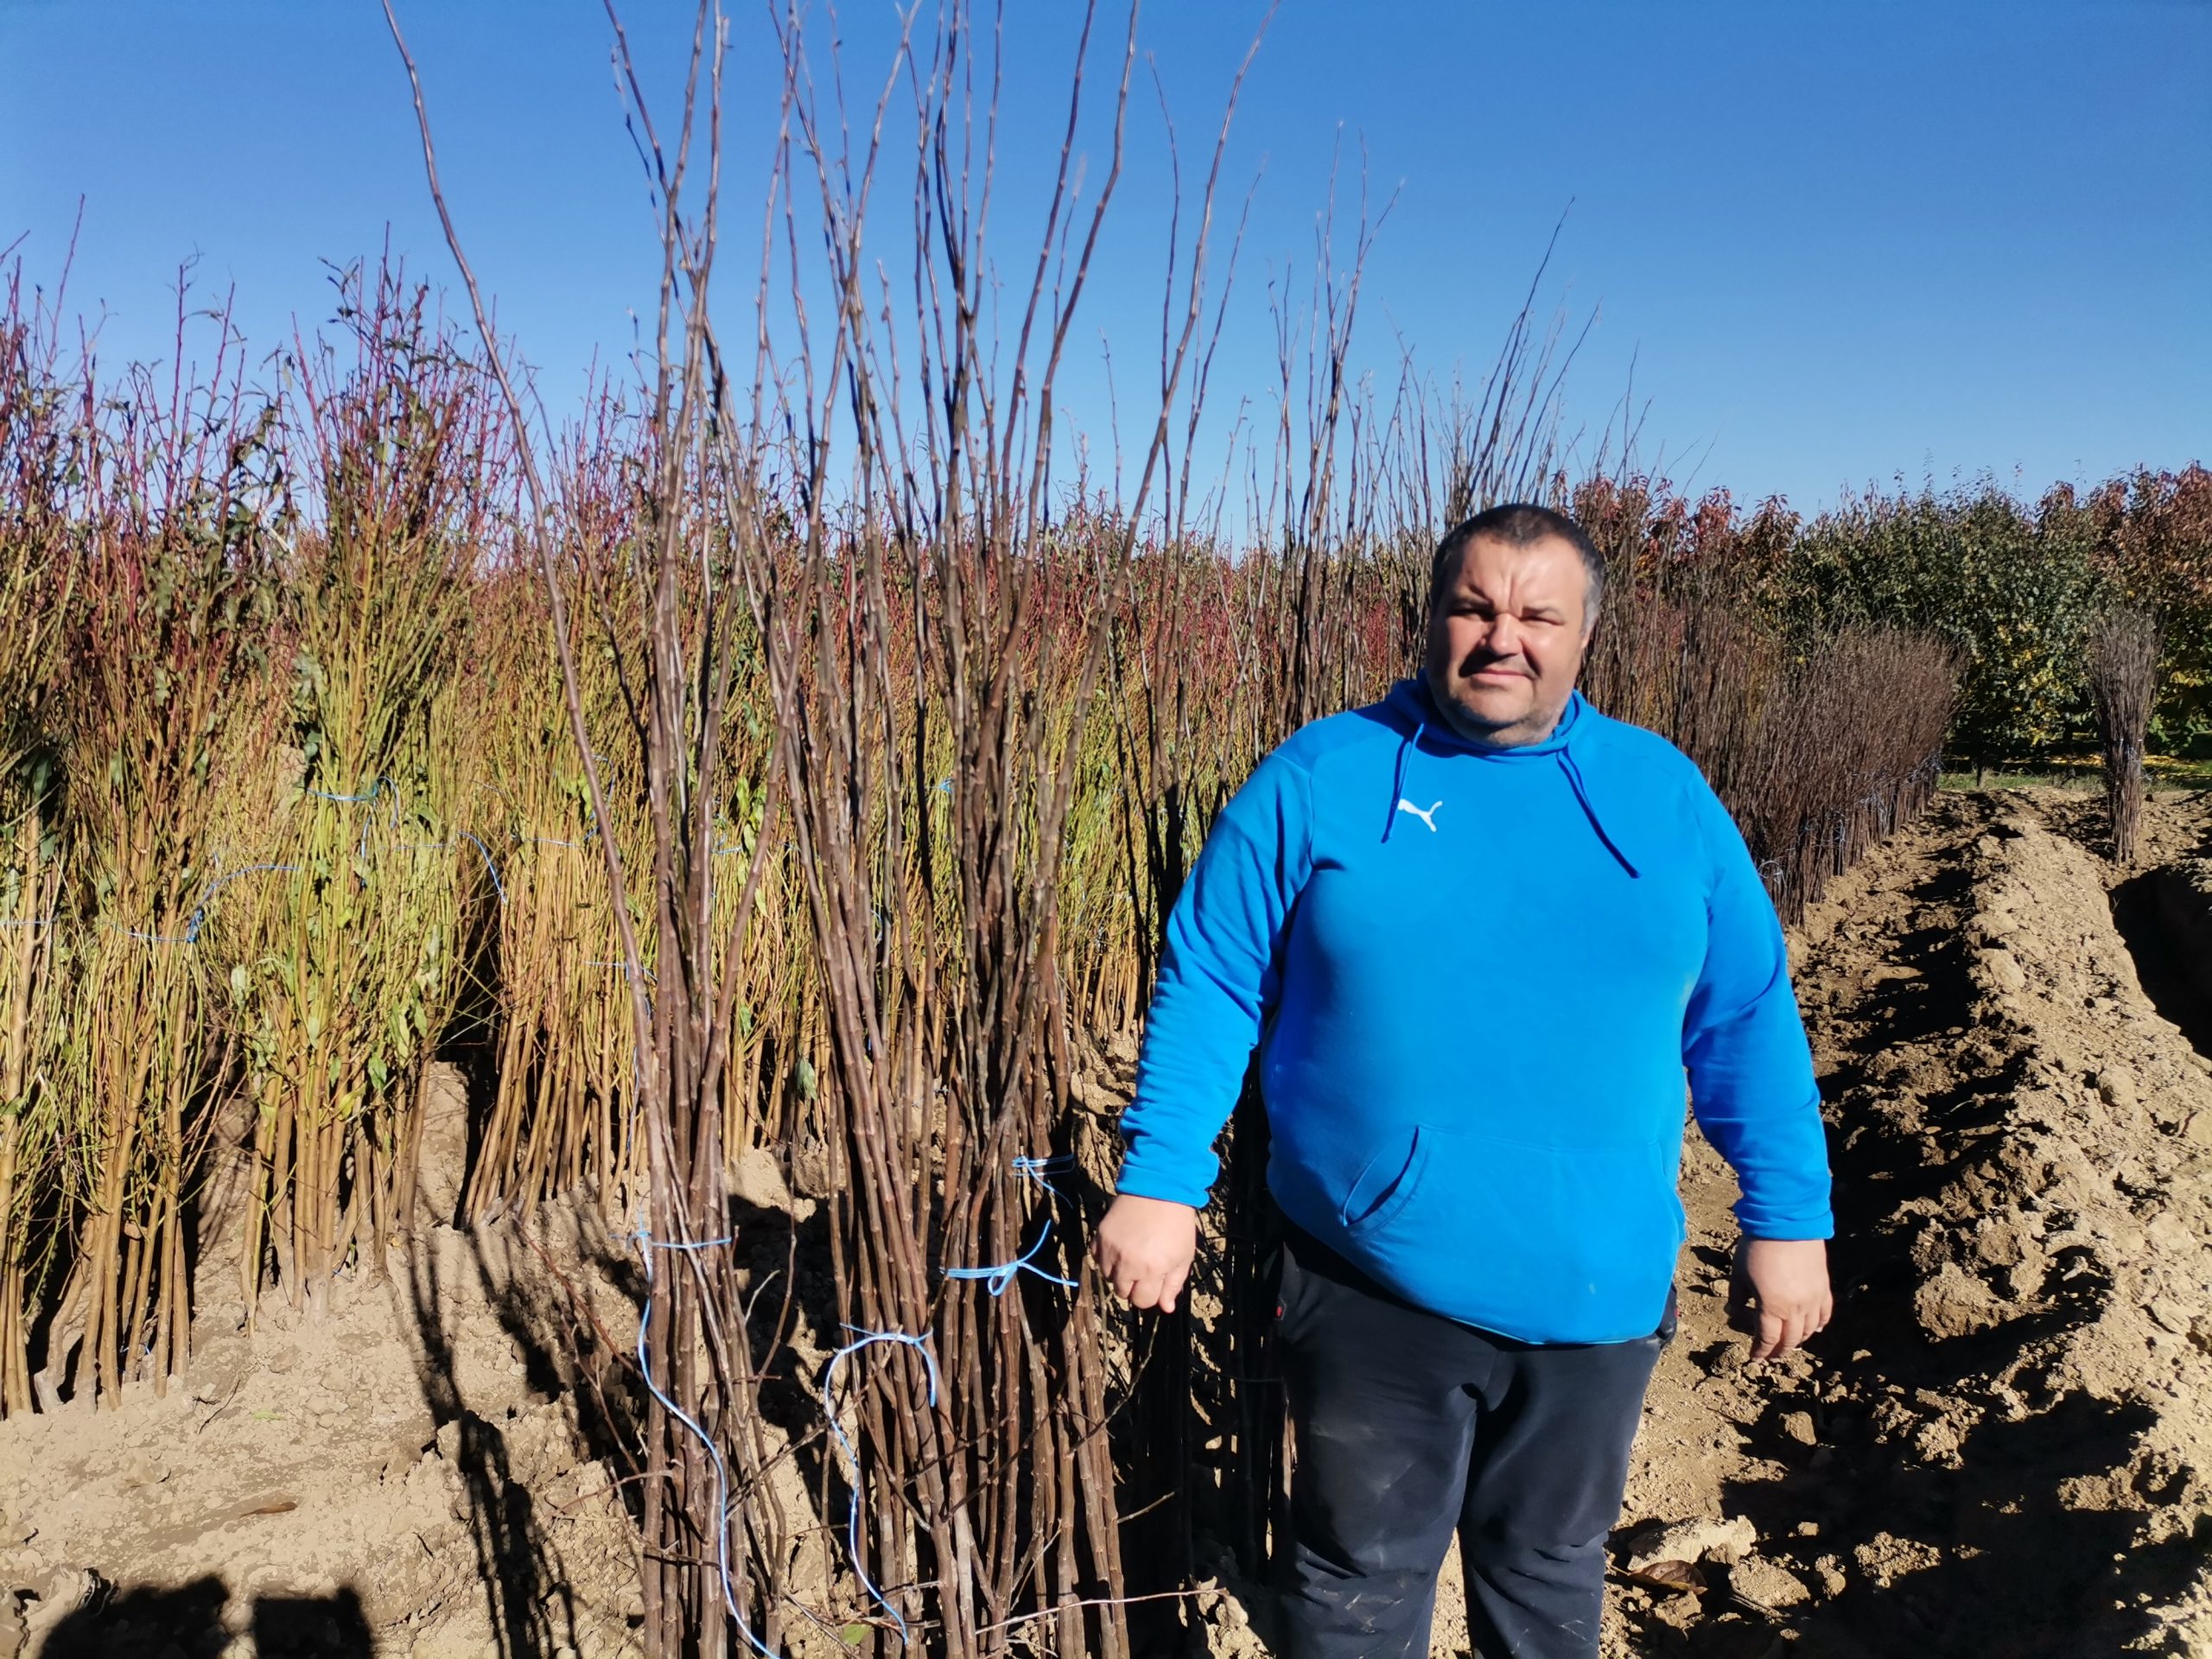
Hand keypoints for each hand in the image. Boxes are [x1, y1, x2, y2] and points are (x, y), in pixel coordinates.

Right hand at [1092, 1194, 1198, 1311]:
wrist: (1159, 1188)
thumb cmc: (1176, 1224)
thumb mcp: (1183, 1256)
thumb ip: (1173, 1285)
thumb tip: (1165, 1308)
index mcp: (1151, 1270)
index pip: (1142, 1301)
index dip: (1150, 1294)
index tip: (1155, 1281)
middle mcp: (1127, 1263)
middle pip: (1123, 1293)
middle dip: (1134, 1285)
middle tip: (1144, 1268)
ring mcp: (1111, 1249)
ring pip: (1108, 1277)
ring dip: (1119, 1272)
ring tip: (1132, 1255)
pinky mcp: (1100, 1236)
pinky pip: (1097, 1259)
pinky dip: (1106, 1258)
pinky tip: (1120, 1247)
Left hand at [1730, 1237, 1832, 1358]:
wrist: (1787, 1224)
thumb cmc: (1758, 1247)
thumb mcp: (1739, 1273)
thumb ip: (1737, 1294)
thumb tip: (1734, 1309)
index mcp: (1771, 1308)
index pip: (1768, 1339)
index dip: (1761, 1351)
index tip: (1755, 1358)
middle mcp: (1796, 1309)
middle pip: (1790, 1339)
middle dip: (1780, 1351)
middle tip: (1772, 1356)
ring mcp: (1813, 1299)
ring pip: (1810, 1330)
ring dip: (1799, 1340)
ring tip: (1790, 1344)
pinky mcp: (1824, 1287)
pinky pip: (1825, 1313)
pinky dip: (1820, 1324)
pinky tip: (1815, 1329)